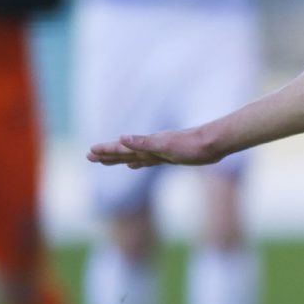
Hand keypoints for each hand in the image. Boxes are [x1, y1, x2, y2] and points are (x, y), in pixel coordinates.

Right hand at [88, 126, 221, 168]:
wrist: (215, 143)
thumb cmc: (192, 145)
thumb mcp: (166, 145)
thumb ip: (143, 142)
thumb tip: (121, 138)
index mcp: (148, 144)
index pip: (122, 148)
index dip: (106, 151)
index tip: (90, 152)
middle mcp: (152, 147)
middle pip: (124, 151)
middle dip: (107, 155)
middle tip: (88, 156)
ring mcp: (161, 152)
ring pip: (134, 156)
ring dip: (119, 158)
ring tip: (104, 161)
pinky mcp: (171, 157)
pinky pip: (149, 160)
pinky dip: (138, 162)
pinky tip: (134, 165)